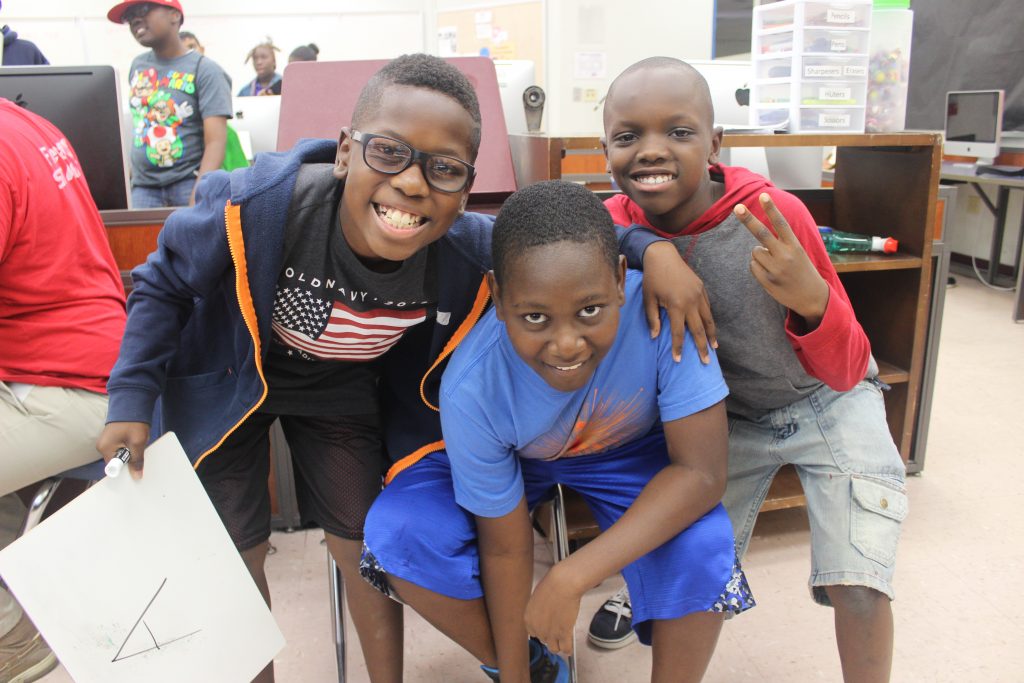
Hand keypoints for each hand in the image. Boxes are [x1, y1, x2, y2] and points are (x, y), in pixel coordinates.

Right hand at [96, 422, 149, 479]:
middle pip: (117, 462)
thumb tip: (137, 476)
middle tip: (139, 453)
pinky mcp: (113, 439)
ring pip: (121, 456)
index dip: (124, 470)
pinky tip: (136, 442)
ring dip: (131, 453)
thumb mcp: (137, 443)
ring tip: (137, 444)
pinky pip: (121, 449)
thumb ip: (136, 460)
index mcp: (104, 448)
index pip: (113, 468)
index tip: (135, 469)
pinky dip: (130, 448)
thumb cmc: (133, 423)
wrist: (132, 405)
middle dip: (129, 460)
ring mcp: (107, 442)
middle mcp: (102, 446)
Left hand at [524, 564, 582, 656]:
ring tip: (562, 640)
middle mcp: (537, 629)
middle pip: (543, 639)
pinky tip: (569, 647)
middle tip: (557, 629)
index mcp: (528, 618)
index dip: (541, 630)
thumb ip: (538, 610)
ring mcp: (550, 633)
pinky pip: (565, 648)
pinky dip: (567, 649)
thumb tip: (544, 613)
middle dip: (550, 635)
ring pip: (554, 648)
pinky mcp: (563, 634)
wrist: (562, 584)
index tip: (546, 628)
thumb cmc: (551, 585)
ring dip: (558, 644)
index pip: (532, 633)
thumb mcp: (538, 597)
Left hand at [641, 241, 716, 362]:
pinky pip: (708, 308)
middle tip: (706, 362)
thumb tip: (655, 337)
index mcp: (676, 305)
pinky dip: (710, 320)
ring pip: (708, 319)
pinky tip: (710, 328)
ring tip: (714, 347)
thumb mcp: (649, 299)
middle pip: (698, 329)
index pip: (678, 332)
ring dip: (711, 334)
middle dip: (702, 347)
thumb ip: (652, 319)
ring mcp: (698, 294)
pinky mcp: (702, 289)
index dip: (678, 347)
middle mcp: (691, 301)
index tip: (678, 361)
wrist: (663, 256)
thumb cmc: (652, 278)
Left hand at [734, 193, 828, 328]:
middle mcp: (785, 256)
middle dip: (748, 219)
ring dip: (760, 254)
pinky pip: (752, 266)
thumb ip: (782, 243)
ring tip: (775, 263)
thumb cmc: (802, 271)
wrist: (812, 297)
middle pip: (762, 233)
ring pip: (755, 251)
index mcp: (795, 246)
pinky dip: (757, 266)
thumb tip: (758, 236)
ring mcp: (775, 269)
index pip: (781, 223)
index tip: (764, 195)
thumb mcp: (798, 253)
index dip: (772, 209)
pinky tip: (770, 273)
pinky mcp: (767, 281)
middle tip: (737, 207)